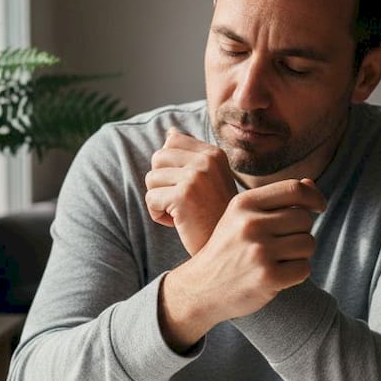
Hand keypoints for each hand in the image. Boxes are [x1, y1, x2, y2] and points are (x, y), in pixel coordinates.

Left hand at [144, 128, 236, 254]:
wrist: (229, 248)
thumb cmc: (214, 216)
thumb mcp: (209, 179)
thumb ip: (190, 154)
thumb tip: (169, 131)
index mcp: (213, 153)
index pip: (172, 141)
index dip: (171, 168)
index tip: (190, 187)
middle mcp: (206, 160)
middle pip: (158, 158)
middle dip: (162, 182)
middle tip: (183, 201)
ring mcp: (196, 177)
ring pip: (151, 179)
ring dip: (160, 200)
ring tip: (182, 212)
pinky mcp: (183, 196)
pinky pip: (151, 199)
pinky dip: (158, 215)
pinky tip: (178, 222)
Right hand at [158, 178, 325, 350]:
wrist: (200, 289)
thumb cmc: (228, 250)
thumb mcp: (241, 217)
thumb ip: (276, 200)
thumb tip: (312, 186)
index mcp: (243, 203)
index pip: (294, 189)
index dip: (314, 197)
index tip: (319, 207)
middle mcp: (250, 224)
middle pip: (304, 220)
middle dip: (300, 232)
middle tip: (282, 245)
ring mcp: (259, 251)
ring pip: (308, 244)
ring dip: (300, 254)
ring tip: (278, 260)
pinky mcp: (268, 277)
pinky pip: (304, 269)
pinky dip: (296, 274)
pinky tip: (277, 275)